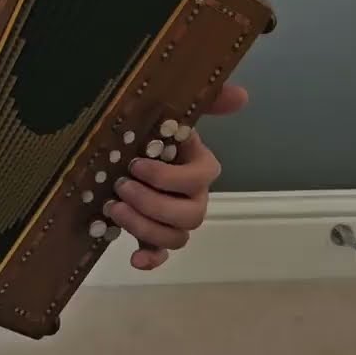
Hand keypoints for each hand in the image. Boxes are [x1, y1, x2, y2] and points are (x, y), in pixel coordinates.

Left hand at [104, 83, 247, 270]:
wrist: (127, 154)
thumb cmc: (154, 134)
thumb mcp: (173, 113)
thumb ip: (208, 102)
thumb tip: (241, 95)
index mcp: (200, 168)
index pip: (200, 178)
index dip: (169, 177)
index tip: (136, 165)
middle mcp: (194, 198)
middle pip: (190, 215)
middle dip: (152, 204)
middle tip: (121, 187)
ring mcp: (176, 221)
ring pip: (176, 237)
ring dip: (144, 226)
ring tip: (113, 208)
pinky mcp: (156, 237)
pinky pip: (161, 255)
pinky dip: (150, 259)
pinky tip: (134, 258)